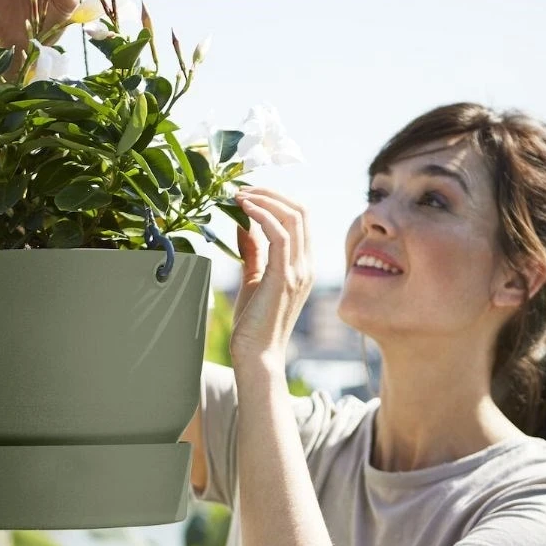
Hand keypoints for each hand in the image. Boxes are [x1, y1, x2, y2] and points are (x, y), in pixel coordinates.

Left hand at [229, 186, 313, 375]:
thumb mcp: (253, 278)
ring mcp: (299, 271)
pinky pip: (280, 235)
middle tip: (242, 189)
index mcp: (303, 264)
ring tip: (239, 195)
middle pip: (300, 211)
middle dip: (270, 193)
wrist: (257, 356)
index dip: (276, 199)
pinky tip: (244, 210)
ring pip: (293, 217)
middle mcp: (307, 265)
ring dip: (264, 200)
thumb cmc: (254, 323)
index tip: (248, 194)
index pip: (299, 218)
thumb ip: (253, 251)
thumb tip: (242, 223)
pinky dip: (262, 215)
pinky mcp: (285, 277)